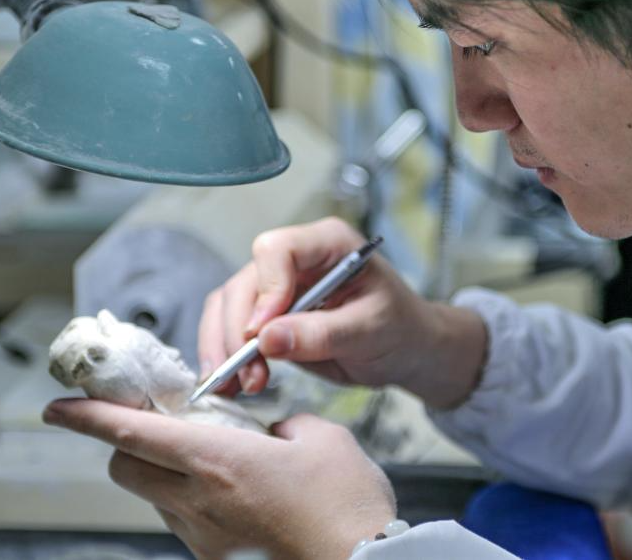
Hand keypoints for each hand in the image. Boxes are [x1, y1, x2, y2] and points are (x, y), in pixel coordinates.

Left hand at [43, 398, 393, 559]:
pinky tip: (239, 494)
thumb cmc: (348, 507)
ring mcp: (206, 537)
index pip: (132, 434)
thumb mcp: (322, 438)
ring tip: (215, 460)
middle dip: (124, 443)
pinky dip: (194, 500)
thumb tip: (273, 434)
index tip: (60, 406)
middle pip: (125, 469)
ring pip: (156, 497)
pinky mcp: (219, 559)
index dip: (88, 416)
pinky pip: (187, 523)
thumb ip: (285, 425)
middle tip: (152, 425)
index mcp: (220, 462)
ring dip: (165, 472)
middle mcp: (200, 503)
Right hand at [198, 217, 487, 408]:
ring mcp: (279, 285)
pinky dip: (227, 355)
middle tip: (249, 375)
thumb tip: (266, 339)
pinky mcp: (268, 314)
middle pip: (246, 281)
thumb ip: (321, 334)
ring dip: (226, 347)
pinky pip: (232, 326)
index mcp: (330, 243)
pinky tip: (235, 385)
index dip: (266, 291)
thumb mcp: (370, 332)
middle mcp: (298, 257)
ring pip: (229, 304)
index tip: (261, 334)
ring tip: (241, 387)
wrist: (405, 349)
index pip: (279, 251)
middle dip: (238, 331)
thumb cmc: (399, 328)